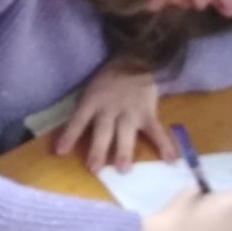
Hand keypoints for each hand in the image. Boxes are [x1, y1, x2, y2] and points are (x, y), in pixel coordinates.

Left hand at [54, 60, 174, 172]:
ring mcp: (130, 112)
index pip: (78, 120)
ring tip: (123, 169)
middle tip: (95, 169)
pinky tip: (171, 160)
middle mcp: (110, 109)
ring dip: (124, 151)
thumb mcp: (89, 91)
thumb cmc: (107, 81)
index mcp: (92, 102)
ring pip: (126, 134)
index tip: (60, 152)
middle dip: (98, 150)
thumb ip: (84, 111)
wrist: (134, 61)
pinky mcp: (148, 114)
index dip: (69, 135)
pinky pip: (156, 131)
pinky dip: (165, 145)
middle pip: (103, 131)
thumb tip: (69, 135)